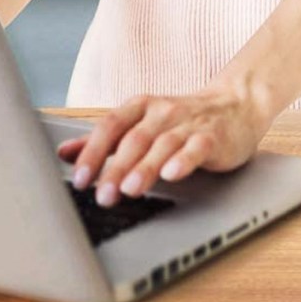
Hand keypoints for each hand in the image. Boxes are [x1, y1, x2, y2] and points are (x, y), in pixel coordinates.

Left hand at [55, 74, 275, 206]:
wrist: (236, 106)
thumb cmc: (183, 120)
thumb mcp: (141, 124)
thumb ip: (105, 140)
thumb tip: (63, 152)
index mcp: (141, 107)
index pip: (111, 126)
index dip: (93, 152)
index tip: (79, 178)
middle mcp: (163, 112)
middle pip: (134, 139)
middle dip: (116, 169)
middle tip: (102, 195)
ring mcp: (189, 123)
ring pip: (163, 145)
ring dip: (145, 168)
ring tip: (129, 189)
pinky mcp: (212, 136)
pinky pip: (196, 147)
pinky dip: (183, 160)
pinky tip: (172, 174)